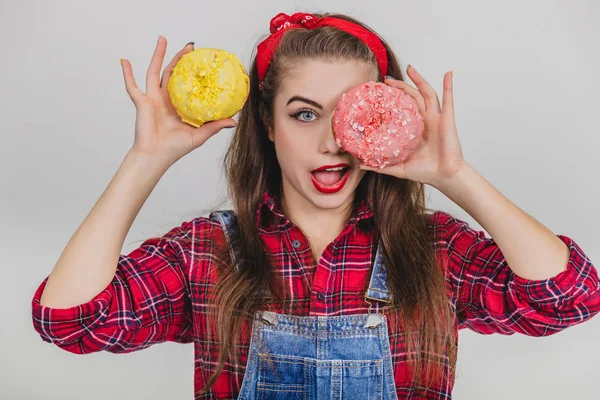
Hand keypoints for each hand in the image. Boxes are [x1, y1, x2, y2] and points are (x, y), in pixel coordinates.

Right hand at [120, 36, 235, 166]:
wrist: (156, 156)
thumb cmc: (175, 148)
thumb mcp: (199, 135)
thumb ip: (214, 126)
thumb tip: (234, 121)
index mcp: (179, 105)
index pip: (188, 84)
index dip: (194, 72)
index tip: (203, 61)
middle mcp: (166, 99)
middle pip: (172, 72)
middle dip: (180, 58)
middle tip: (190, 46)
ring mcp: (153, 99)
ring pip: (154, 71)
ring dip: (158, 55)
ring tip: (162, 39)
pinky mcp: (141, 102)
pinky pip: (132, 85)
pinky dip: (127, 73)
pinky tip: (124, 61)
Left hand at [359, 66, 466, 187]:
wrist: (445, 177)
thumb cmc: (425, 172)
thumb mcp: (397, 168)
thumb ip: (380, 166)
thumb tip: (359, 164)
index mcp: (413, 129)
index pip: (401, 109)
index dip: (392, 100)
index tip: (379, 92)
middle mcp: (425, 121)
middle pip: (412, 97)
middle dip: (401, 86)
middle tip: (387, 80)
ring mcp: (436, 118)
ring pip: (427, 93)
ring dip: (419, 79)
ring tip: (410, 68)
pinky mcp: (447, 120)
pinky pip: (448, 99)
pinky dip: (449, 85)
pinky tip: (448, 73)